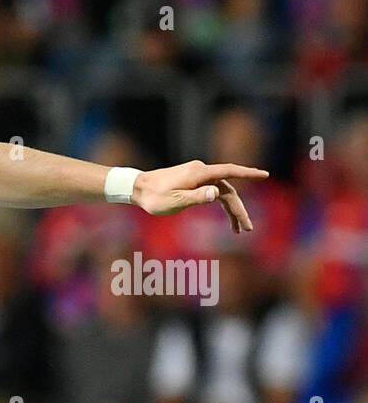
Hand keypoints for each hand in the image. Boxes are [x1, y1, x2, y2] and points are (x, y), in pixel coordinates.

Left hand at [132, 161, 268, 231]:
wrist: (137, 188)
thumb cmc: (154, 197)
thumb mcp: (174, 201)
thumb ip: (197, 197)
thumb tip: (217, 193)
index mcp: (199, 174)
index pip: (229, 172)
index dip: (248, 174)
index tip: (265, 175)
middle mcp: (201, 172)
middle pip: (228, 190)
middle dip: (238, 210)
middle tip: (247, 229)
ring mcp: (197, 176)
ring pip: (221, 192)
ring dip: (230, 210)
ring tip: (238, 230)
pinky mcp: (192, 182)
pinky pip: (212, 192)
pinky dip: (219, 204)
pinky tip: (225, 218)